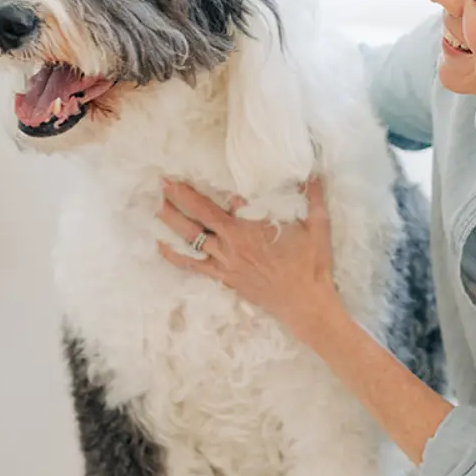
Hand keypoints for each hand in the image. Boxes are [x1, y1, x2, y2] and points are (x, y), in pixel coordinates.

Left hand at [157, 175, 340, 341]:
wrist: (306, 304)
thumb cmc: (311, 264)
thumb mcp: (317, 225)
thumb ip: (313, 196)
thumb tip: (314, 171)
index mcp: (249, 229)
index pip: (219, 205)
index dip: (208, 191)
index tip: (193, 176)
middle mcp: (231, 245)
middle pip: (197, 218)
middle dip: (179, 198)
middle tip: (163, 182)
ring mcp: (225, 263)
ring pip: (191, 239)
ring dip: (172, 222)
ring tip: (158, 206)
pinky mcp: (225, 278)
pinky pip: (193, 266)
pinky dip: (175, 256)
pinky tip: (161, 246)